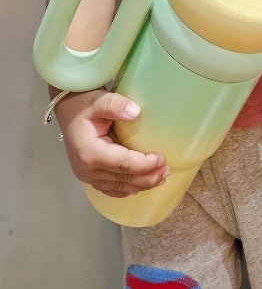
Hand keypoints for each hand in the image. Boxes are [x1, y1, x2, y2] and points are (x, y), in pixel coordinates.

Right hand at [54, 89, 170, 196]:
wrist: (68, 110)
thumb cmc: (83, 104)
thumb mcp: (99, 99)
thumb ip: (115, 104)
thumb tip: (135, 112)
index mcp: (89, 152)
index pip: (123, 164)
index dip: (144, 165)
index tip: (162, 159)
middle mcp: (87, 170)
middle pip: (123, 179)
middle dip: (148, 177)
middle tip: (167, 170)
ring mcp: (87, 176)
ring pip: (120, 187)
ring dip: (142, 184)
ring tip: (161, 177)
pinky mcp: (90, 178)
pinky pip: (112, 189)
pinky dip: (129, 188)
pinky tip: (143, 183)